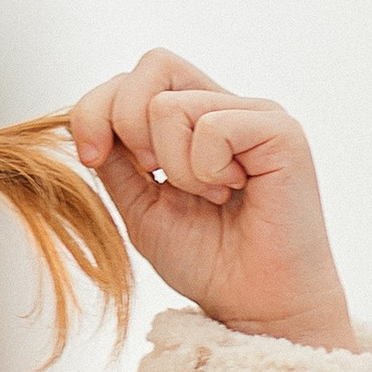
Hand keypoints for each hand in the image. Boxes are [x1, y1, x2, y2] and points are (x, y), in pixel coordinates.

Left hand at [69, 52, 354, 350]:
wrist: (252, 306)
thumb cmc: (207, 260)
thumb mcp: (139, 203)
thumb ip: (116, 157)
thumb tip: (91, 116)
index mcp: (191, 119)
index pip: (130, 78)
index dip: (95, 110)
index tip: (93, 158)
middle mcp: (224, 106)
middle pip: (152, 65)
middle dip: (127, 122)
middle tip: (153, 174)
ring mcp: (255, 115)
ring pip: (170, 105)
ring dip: (174, 165)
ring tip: (209, 195)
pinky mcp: (280, 132)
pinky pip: (213, 126)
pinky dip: (206, 169)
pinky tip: (234, 191)